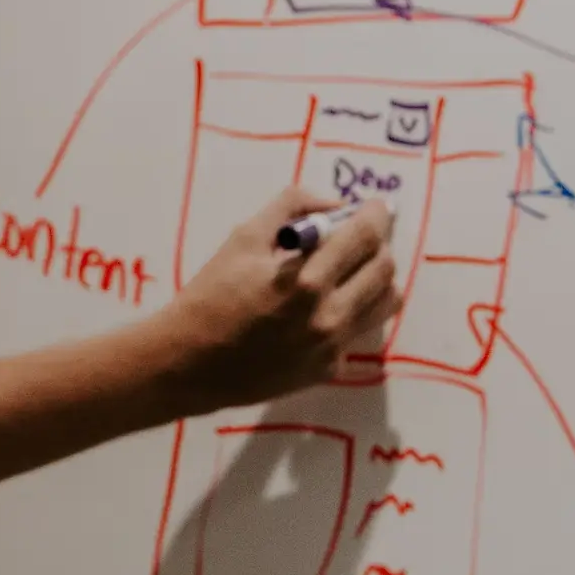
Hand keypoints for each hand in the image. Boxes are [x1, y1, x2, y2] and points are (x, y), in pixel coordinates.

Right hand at [158, 189, 398, 413]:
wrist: (189, 363)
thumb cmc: (212, 295)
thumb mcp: (244, 238)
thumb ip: (291, 208)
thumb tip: (334, 205)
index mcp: (305, 281)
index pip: (364, 238)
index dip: (376, 215)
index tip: (376, 206)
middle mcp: (327, 317)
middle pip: (384, 270)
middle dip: (379, 244)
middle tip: (363, 235)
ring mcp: (331, 348)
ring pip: (385, 303)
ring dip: (377, 277)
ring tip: (354, 267)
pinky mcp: (327, 369)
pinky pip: (358, 330)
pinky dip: (352, 310)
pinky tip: (327, 305)